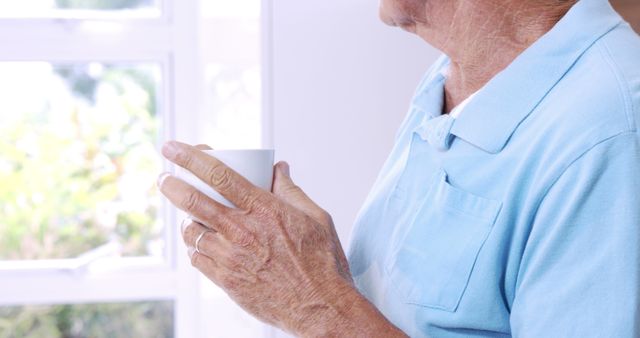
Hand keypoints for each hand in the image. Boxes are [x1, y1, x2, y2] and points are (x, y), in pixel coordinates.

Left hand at [157, 141, 356, 335]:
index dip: (191, 158)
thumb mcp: (315, 217)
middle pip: (194, 201)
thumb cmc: (321, 262)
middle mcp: (242, 231)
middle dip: (172, 185)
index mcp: (264, 209)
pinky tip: (200, 243)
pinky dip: (194, 246)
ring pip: (192, 231)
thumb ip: (291, 190)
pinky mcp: (226, 281)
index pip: (219, 175)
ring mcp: (231, 257)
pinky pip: (198, 258)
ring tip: (189, 215)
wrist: (319, 307)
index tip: (173, 148)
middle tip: (164, 178)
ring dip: (185, 219)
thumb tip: (278, 168)